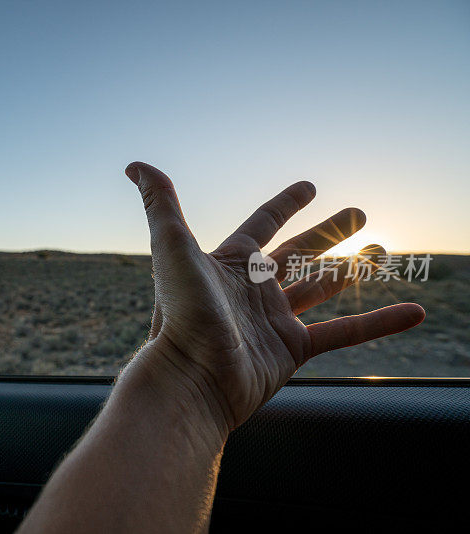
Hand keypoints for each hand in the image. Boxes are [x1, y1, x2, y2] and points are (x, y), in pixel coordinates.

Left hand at [126, 162, 424, 433]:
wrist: (192, 379)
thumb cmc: (180, 312)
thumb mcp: (171, 247)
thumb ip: (160, 203)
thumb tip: (136, 165)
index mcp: (229, 263)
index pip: (262, 224)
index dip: (285, 204)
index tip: (309, 186)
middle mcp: (252, 289)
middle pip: (299, 252)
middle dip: (328, 231)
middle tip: (360, 212)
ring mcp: (273, 320)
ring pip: (322, 288)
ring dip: (352, 270)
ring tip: (382, 251)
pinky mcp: (292, 350)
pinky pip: (345, 332)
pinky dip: (379, 322)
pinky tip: (414, 311)